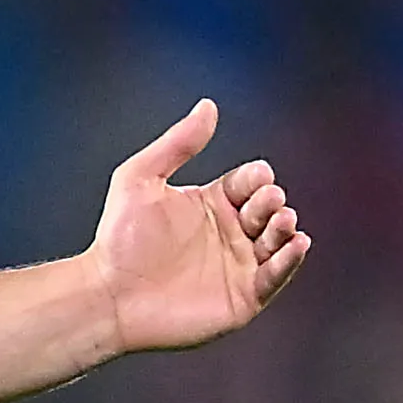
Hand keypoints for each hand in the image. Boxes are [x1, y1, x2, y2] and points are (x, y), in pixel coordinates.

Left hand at [93, 99, 308, 355]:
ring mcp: (239, 265)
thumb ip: (177, 144)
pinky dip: (289, 262)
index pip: (248, 183)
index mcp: (211, 204)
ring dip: (285, 229)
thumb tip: (208, 106)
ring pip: (278, 241)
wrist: (107, 294)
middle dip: (272, 203)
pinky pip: (276, 277)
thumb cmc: (117, 239)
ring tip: (283, 220)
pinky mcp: (243, 297)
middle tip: (267, 201)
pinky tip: (296, 245)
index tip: (257, 177)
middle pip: (267, 210)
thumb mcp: (140, 179)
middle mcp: (229, 233)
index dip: (257, 179)